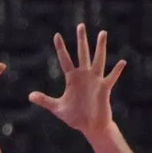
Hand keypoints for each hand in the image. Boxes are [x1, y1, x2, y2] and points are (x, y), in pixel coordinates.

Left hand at [29, 24, 126, 138]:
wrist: (90, 126)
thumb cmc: (75, 117)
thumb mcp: (57, 108)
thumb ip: (45, 100)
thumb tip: (30, 96)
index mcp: (72, 78)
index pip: (65, 59)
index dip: (61, 48)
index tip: (56, 35)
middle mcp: (84, 75)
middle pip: (82, 54)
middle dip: (81, 40)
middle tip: (80, 25)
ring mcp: (95, 80)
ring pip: (98, 59)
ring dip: (100, 47)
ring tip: (102, 33)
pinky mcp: (104, 89)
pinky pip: (111, 77)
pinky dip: (116, 70)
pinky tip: (121, 62)